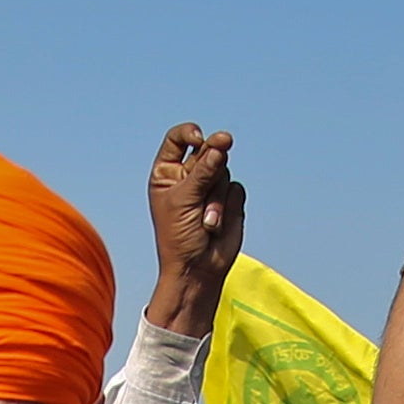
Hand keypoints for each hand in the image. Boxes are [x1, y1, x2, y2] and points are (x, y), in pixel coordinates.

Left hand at [142, 123, 239, 319]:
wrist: (197, 270)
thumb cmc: (179, 238)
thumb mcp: (184, 200)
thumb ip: (203, 171)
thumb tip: (220, 144)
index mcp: (167, 172)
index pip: (178, 139)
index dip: (189, 133)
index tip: (198, 137)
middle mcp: (189, 176)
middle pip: (207, 150)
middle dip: (214, 155)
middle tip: (224, 143)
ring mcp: (210, 188)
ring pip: (224, 171)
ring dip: (217, 196)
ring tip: (207, 222)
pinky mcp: (229, 201)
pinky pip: (235, 189)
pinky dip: (228, 206)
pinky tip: (217, 226)